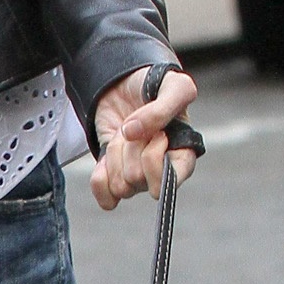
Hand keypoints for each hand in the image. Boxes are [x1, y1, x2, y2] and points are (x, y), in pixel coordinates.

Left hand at [89, 66, 199, 210]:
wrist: (126, 83)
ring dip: (115, 155)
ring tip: (124, 135)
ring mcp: (138, 177)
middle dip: (130, 148)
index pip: (170, 181)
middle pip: (137, 179)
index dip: (155, 160)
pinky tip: (106, 157)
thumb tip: (133, 133)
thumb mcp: (174, 86)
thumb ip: (163, 108)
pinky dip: (101, 178)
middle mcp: (161, 172)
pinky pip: (107, 199)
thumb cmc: (157, 86)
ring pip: (120, 187)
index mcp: (183, 156)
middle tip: (135, 127)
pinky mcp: (115, 177)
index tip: (158, 136)